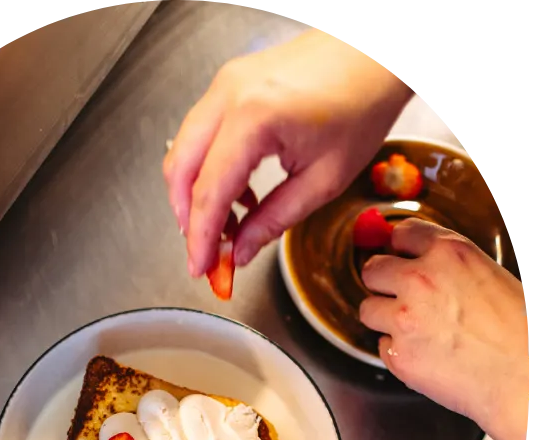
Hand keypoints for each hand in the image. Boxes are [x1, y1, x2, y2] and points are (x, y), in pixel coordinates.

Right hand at [162, 28, 412, 277]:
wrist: (375, 54)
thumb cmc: (363, 103)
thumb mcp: (324, 180)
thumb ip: (274, 220)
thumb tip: (240, 251)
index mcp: (254, 118)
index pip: (209, 192)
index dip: (201, 238)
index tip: (200, 268)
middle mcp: (229, 94)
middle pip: (181, 169)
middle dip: (188, 218)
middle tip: (208, 252)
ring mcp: (225, 84)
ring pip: (184, 150)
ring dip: (195, 194)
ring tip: (227, 227)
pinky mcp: (229, 83)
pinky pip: (200, 133)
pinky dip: (206, 170)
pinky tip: (237, 195)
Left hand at [360, 219, 529, 439]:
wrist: (523, 375)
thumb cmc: (519, 330)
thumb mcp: (490, 275)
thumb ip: (450, 266)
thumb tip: (420, 262)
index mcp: (448, 253)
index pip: (402, 233)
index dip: (399, 247)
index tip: (398, 254)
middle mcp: (420, 280)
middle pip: (373, 270)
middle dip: (382, 281)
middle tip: (396, 294)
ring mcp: (404, 319)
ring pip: (367, 309)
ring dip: (383, 317)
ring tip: (412, 328)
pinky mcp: (397, 354)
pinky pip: (381, 345)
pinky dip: (396, 350)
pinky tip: (423, 352)